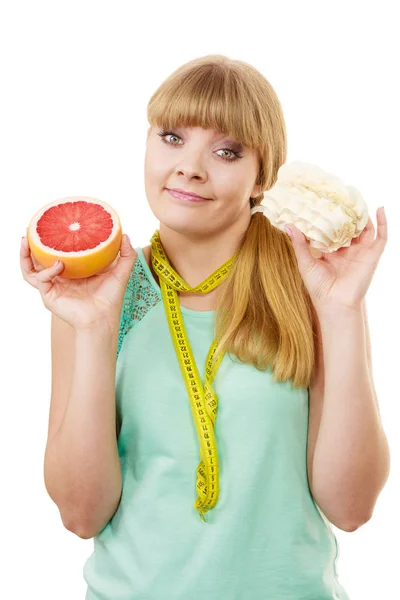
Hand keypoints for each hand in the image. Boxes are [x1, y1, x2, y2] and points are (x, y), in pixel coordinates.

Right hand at [20, 233, 136, 328]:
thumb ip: (126, 255)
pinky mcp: (49, 295)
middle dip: (31, 245)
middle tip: (31, 230)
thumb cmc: (110, 299)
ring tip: (26, 241)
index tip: (52, 225)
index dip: (52, 241)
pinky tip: (59, 265)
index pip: (58, 253)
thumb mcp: (120, 273)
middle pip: (38, 260)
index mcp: (73, 271)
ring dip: (25, 255)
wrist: (102, 319)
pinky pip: (41, 279)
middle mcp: (60, 278)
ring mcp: (53, 286)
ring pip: (30, 269)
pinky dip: (48, 271)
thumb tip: (126, 235)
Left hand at [284, 207, 387, 311]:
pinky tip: (381, 209)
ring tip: (358, 200)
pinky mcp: (372, 255)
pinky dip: (383, 223)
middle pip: (350, 228)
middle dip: (347, 214)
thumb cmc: (318, 287)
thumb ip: (299, 244)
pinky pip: (381, 237)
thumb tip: (289, 225)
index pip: (332, 231)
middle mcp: (348, 252)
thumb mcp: (305, 262)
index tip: (324, 203)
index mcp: (332, 253)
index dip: (330, 218)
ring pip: (365, 229)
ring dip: (363, 215)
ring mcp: (361, 253)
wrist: (334, 302)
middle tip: (342, 197)